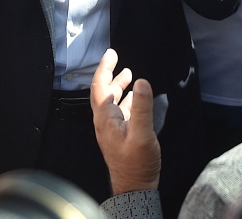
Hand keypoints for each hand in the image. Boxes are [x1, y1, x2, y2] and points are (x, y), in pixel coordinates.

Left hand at [91, 49, 160, 194]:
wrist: (135, 188)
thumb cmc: (137, 163)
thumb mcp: (142, 134)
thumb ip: (141, 107)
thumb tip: (141, 82)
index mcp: (105, 118)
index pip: (100, 86)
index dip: (104, 68)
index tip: (111, 53)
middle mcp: (104, 122)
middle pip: (103, 92)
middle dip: (110, 74)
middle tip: (117, 58)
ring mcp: (111, 129)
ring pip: (111, 101)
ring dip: (118, 86)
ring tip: (128, 74)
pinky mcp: (119, 136)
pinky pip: (119, 111)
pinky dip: (126, 100)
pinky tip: (134, 98)